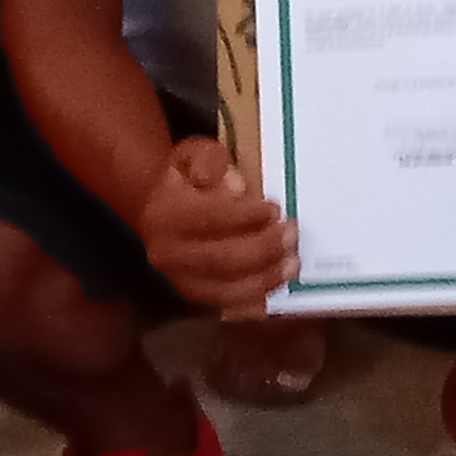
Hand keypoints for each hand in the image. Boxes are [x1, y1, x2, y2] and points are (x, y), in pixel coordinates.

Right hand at [134, 136, 302, 317]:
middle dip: (262, 248)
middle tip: (291, 233)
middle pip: (221, 258)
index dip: (245, 216)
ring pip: (228, 287)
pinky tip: (279, 278)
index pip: (209, 218)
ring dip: (266, 276)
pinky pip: (230, 301)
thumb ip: (211, 160)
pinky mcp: (195, 296)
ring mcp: (180, 279)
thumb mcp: (193, 154)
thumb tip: (236, 187)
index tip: (274, 208)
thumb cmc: (186, 179)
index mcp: (164, 214)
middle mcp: (167, 253)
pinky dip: (258, 293)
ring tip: (292, 260)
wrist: (162, 210)